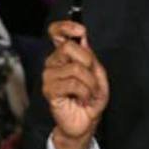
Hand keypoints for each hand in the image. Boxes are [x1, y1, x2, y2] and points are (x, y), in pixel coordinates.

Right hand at [42, 20, 108, 148]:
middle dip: (88, 61)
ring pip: (75, 67)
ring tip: (89, 92)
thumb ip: (91, 56)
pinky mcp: (49, 90)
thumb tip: (83, 39)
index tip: (80, 31)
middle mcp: (54, 62)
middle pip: (68, 47)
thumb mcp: (98, 74)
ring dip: (90, 82)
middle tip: (92, 76)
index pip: (56, 33)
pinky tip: (83, 99)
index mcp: (64, 55)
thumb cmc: (91, 98)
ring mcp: (49, 76)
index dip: (66, 27)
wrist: (85, 122)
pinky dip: (85, 92)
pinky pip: (73, 83)